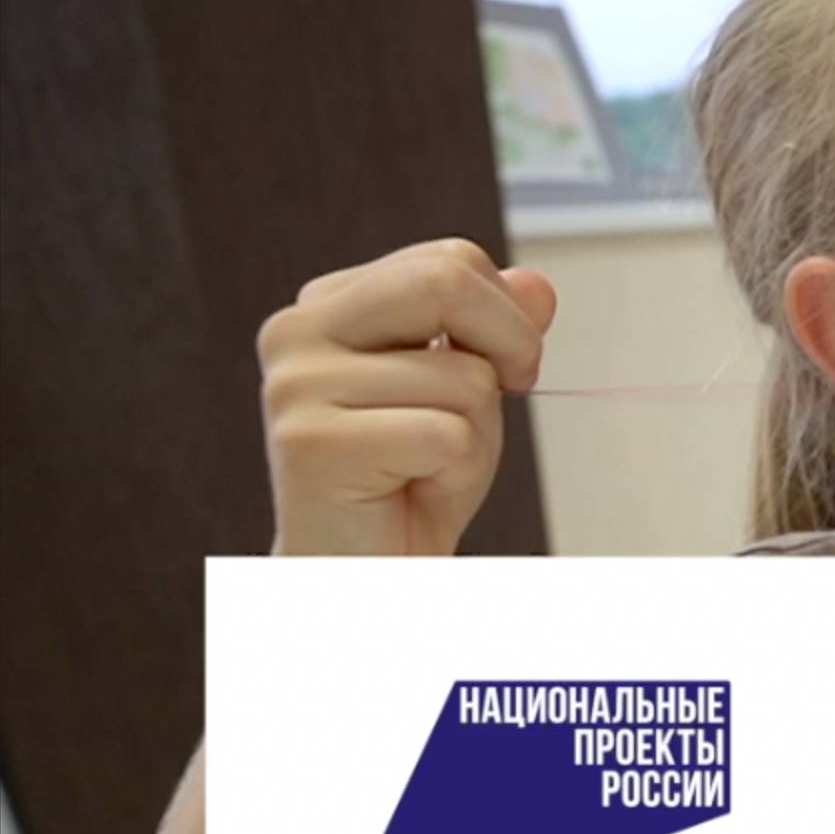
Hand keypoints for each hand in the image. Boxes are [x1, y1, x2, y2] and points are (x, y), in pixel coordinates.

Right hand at [258, 239, 553, 556]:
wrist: (362, 572)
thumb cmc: (411, 482)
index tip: (506, 369)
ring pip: (461, 377)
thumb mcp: (468, 392)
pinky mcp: (312, 442)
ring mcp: (296, 385)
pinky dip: (457, 474)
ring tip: (427, 468)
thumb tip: (537, 284)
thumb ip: (496, 329)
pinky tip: (410, 492)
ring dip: (477, 436)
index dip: (506, 315)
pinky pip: (447, 436)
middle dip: (511, 343)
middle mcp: (296, 331)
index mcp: (328, 304)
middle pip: (445, 282)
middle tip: (511, 394)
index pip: (449, 261)